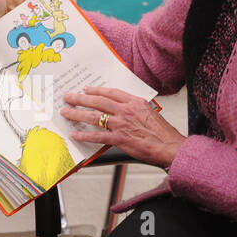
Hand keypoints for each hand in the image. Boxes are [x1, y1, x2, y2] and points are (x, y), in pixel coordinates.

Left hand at [61, 86, 185, 168]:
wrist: (169, 146)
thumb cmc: (162, 133)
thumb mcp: (150, 113)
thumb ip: (135, 109)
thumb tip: (123, 109)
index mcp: (135, 102)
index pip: (111, 92)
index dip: (97, 90)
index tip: (86, 89)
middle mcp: (126, 110)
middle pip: (98, 101)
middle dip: (80, 98)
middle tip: (69, 97)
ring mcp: (121, 124)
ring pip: (94, 116)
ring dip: (77, 114)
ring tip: (67, 112)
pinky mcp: (119, 138)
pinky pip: (97, 136)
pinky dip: (84, 134)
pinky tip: (75, 134)